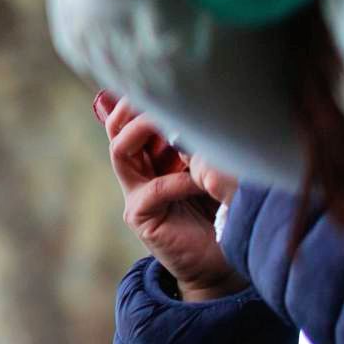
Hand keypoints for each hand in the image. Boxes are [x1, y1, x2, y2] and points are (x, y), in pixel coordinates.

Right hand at [94, 91, 245, 299]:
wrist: (220, 264)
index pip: (137, 117)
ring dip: (143, 132)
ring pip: (122, 150)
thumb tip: (215, 104)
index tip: (169, 78)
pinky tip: (198, 181)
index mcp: (158, 157)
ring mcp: (138, 194)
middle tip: (159, 92)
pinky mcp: (141, 217)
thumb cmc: (223, 214)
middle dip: (136, 106)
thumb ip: (205, 144)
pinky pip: (151, 190)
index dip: (147, 97)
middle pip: (119, 127)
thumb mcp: (217, 169)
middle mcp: (142, 171)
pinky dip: (176, 181)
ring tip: (169, 122)